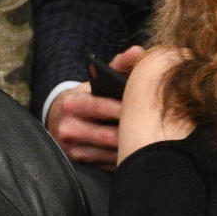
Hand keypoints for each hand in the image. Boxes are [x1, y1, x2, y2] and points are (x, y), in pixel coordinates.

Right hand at [46, 46, 143, 168]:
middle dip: (133, 132)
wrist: (60, 118)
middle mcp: (67, 127)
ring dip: (131, 148)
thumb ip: (119, 65)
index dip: (126, 109)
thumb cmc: (88, 97)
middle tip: (157, 129)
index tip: (147, 109)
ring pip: (110, 152)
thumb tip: (138, 51)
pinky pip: (107, 164)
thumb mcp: (97, 80)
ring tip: (152, 141)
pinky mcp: (78, 162)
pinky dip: (125, 158)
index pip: (102, 107)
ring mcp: (71, 148)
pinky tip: (139, 152)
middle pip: (108, 135)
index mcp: (71, 103)